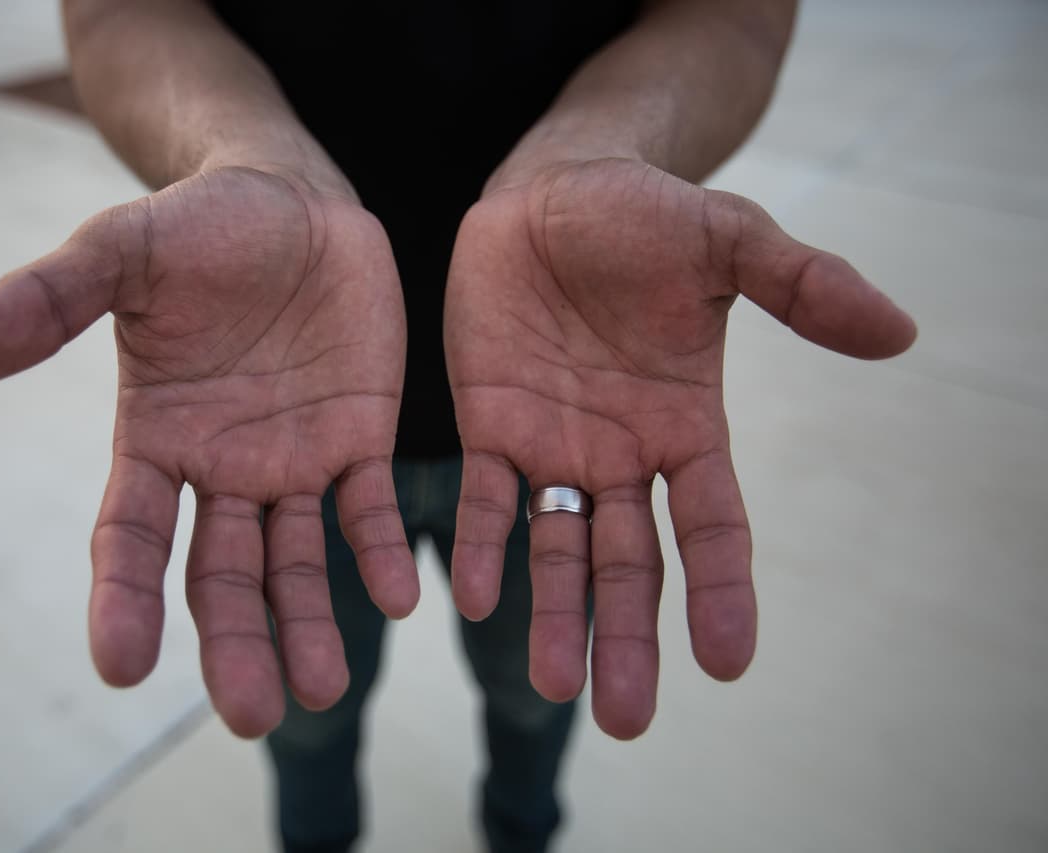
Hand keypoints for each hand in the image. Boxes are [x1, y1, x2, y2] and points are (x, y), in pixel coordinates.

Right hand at [0, 167, 418, 736]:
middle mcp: (220, 469)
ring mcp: (291, 463)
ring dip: (307, 626)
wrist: (291, 202)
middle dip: (234, 644)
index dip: (123, 598)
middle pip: (220, 577)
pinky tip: (396, 598)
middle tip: (252, 714)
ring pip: (294, 564)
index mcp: (155, 439)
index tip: (122, 665)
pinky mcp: (357, 442)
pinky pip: (369, 512)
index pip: (131, 537)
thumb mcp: (120, 250)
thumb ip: (45, 300)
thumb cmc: (199, 228)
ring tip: (322, 688)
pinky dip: (378, 554)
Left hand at [444, 158, 915, 737]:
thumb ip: (803, 285)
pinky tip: (474, 598)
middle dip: (628, 636)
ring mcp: (554, 446)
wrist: (553, 191)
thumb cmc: (646, 217)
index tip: (727, 662)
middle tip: (625, 718)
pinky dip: (481, 545)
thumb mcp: (729, 240)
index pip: (711, 526)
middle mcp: (622, 454)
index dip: (721, 590)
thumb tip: (902, 333)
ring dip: (554, 616)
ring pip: (557, 550)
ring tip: (550, 684)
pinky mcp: (489, 425)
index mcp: (686, 426)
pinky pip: (484, 499)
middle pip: (631, 564)